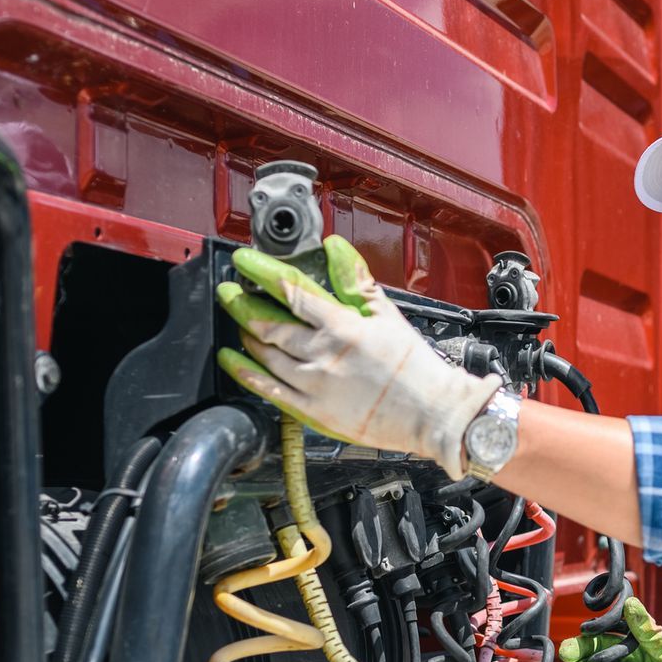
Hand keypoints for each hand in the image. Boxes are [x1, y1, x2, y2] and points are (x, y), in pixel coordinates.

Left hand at [216, 237, 502, 480]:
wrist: (432, 413)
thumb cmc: (415, 368)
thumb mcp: (387, 315)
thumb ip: (356, 281)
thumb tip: (334, 248)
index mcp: (343, 327)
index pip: (293, 293)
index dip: (263, 274)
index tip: (244, 264)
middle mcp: (323, 355)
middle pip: (271, 325)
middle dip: (244, 305)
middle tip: (229, 293)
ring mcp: (315, 385)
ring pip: (266, 356)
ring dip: (247, 336)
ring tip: (239, 324)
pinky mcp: (314, 411)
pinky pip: (270, 390)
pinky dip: (246, 373)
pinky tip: (232, 361)